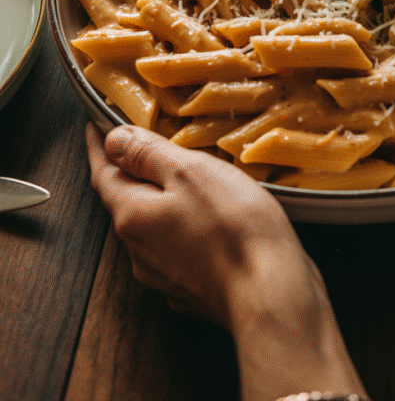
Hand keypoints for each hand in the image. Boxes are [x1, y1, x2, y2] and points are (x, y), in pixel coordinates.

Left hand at [86, 123, 366, 400]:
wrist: (272, 295)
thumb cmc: (233, 227)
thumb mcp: (190, 173)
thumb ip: (148, 155)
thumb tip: (113, 141)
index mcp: (133, 216)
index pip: (104, 174)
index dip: (100, 146)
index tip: (95, 126)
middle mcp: (140, 250)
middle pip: (127, 201)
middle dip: (133, 172)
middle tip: (143, 143)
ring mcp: (165, 275)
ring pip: (154, 226)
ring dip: (161, 200)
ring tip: (183, 177)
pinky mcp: (192, 288)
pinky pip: (177, 247)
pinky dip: (184, 225)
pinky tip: (206, 217)